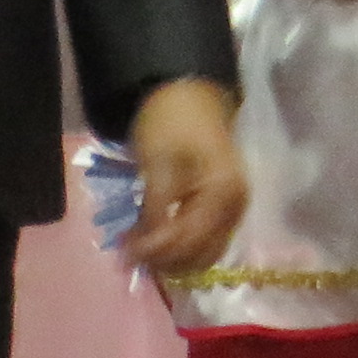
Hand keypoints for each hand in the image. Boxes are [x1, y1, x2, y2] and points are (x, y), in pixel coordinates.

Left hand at [116, 77, 245, 279]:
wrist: (189, 96)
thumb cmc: (171, 124)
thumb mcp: (158, 166)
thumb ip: (155, 212)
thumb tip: (143, 252)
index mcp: (223, 195)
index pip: (188, 241)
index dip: (154, 252)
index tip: (122, 256)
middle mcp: (236, 209)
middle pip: (201, 255)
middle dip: (165, 261)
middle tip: (128, 256)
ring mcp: (233, 210)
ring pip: (205, 253)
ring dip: (173, 259)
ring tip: (140, 252)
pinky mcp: (224, 209)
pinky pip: (206, 240)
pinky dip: (182, 247)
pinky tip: (157, 241)